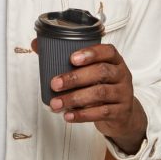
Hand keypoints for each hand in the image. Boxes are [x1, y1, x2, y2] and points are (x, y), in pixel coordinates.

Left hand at [30, 39, 146, 153]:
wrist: (122, 113)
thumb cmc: (101, 85)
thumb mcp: (90, 70)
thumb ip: (65, 57)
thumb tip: (37, 44)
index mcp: (114, 60)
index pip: (108, 51)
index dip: (91, 53)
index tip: (72, 58)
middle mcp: (121, 74)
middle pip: (101, 72)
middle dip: (75, 78)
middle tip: (54, 84)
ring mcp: (123, 93)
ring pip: (100, 93)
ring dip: (74, 98)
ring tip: (56, 103)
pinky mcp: (121, 112)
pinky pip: (102, 112)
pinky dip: (83, 115)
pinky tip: (69, 115)